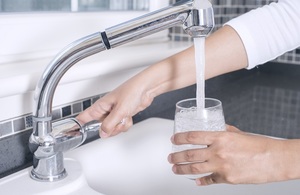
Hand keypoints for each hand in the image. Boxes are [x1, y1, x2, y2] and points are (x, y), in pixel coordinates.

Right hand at [76, 78, 153, 137]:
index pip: (84, 117)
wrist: (146, 89)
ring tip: (125, 116)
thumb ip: (109, 124)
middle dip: (111, 129)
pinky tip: (129, 116)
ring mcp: (115, 113)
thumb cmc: (132, 91)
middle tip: (116, 122)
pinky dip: (126, 123)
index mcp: (100, 106)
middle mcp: (106, 110)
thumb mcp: (119, 111)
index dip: (78, 125)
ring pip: (113, 128)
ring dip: (120, 126)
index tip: (72, 132)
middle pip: (101, 128)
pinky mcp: (123, 114)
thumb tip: (102, 134)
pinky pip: (122, 126)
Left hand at [168, 125, 288, 185]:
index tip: (173, 140)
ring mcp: (221, 166)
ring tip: (175, 169)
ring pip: (194, 169)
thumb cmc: (258, 145)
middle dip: (176, 157)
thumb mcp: (237, 133)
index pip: (192, 136)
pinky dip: (200, 181)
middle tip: (170, 157)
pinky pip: (209, 180)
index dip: (179, 138)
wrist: (273, 159)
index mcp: (220, 137)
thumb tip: (212, 130)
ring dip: (181, 169)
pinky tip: (195, 181)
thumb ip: (222, 131)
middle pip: (189, 154)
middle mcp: (218, 152)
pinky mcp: (227, 179)